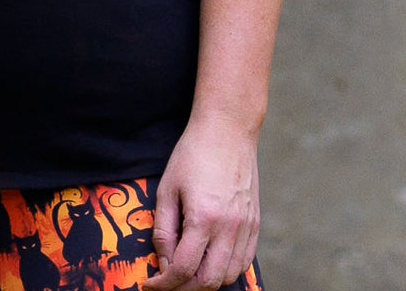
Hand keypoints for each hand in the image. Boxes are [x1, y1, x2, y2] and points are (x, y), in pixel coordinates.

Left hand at [142, 115, 259, 290]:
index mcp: (204, 217)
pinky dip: (226, 270)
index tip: (150, 285)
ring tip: (187, 271)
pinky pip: (244, 262)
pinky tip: (210, 261)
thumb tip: (162, 262)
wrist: (227, 131)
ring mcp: (246, 228)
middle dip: (184, 289)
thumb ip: (163, 228)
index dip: (163, 284)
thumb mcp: (167, 188)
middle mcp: (229, 228)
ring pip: (229, 276)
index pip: (183, 269)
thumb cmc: (192, 154)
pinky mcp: (255, 224)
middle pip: (209, 282)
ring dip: (206, 282)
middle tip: (167, 282)